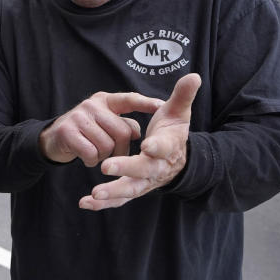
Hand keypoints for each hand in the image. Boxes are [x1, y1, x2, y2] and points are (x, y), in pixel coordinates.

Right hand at [38, 91, 164, 166]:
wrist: (54, 139)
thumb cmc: (87, 132)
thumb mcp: (105, 123)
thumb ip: (124, 124)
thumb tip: (136, 132)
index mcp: (105, 100)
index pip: (129, 99)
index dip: (145, 103)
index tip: (161, 105)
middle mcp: (92, 105)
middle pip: (122, 132)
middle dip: (121, 149)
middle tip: (113, 154)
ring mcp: (78, 117)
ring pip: (107, 145)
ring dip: (104, 156)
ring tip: (95, 152)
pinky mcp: (67, 132)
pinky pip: (91, 153)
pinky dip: (91, 160)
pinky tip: (86, 157)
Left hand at [80, 73, 201, 210]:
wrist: (177, 160)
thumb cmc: (172, 132)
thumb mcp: (178, 113)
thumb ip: (182, 96)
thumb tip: (194, 76)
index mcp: (167, 147)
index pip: (163, 148)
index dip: (157, 147)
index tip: (147, 144)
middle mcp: (156, 167)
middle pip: (142, 171)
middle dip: (125, 169)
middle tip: (106, 166)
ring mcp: (145, 181)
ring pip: (129, 189)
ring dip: (112, 193)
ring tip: (94, 193)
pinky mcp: (134, 189)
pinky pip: (119, 199)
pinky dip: (103, 203)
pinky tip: (85, 202)